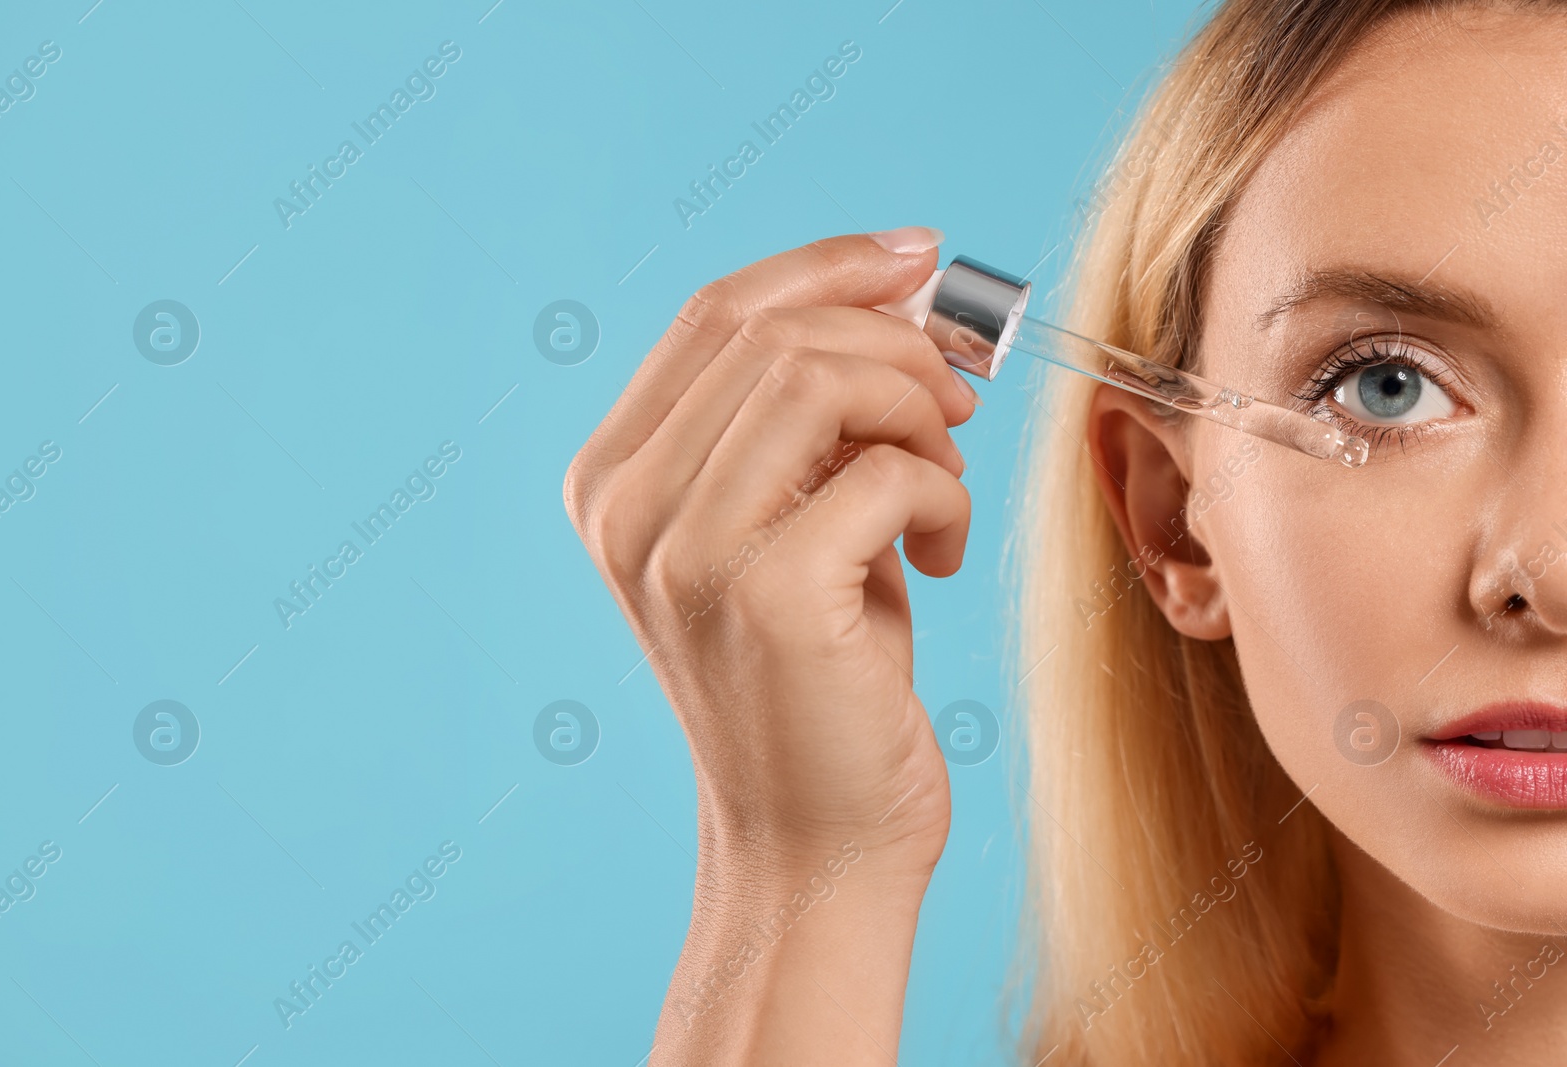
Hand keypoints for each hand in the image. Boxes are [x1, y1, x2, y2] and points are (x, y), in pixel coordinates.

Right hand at [566, 229, 974, 871]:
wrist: (816, 841)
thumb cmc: (820, 675)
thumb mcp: (794, 519)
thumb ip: (810, 415)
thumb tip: (904, 291)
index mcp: (613, 478)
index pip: (716, 312)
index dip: (829, 267)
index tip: (921, 259)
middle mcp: (625, 507)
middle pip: (775, 333)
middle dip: (896, 347)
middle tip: (958, 407)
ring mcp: (682, 551)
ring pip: (824, 380)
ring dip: (921, 417)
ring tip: (943, 487)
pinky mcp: (764, 595)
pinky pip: (886, 470)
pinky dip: (942, 495)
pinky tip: (940, 557)